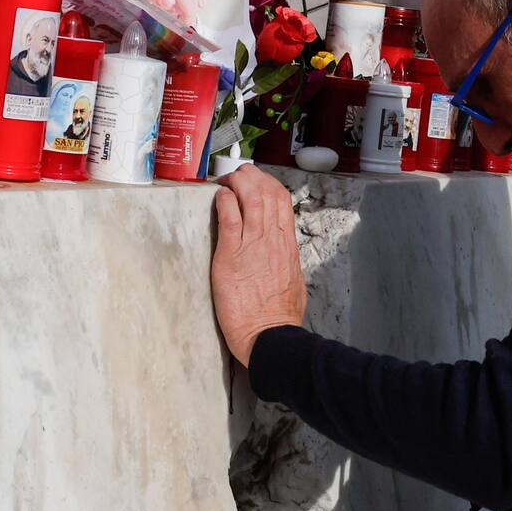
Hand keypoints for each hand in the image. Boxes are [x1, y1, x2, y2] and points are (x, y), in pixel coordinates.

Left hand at [210, 165, 306, 366]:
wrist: (270, 335)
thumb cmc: (279, 316)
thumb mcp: (292, 280)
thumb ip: (285, 261)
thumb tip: (281, 254)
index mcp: (286, 244)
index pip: (282, 201)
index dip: (268, 184)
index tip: (256, 181)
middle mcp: (272, 239)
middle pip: (267, 192)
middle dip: (251, 176)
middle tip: (237, 175)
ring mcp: (253, 245)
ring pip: (251, 198)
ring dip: (237, 182)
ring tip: (226, 180)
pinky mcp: (232, 256)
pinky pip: (229, 219)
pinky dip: (224, 202)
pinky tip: (219, 197)